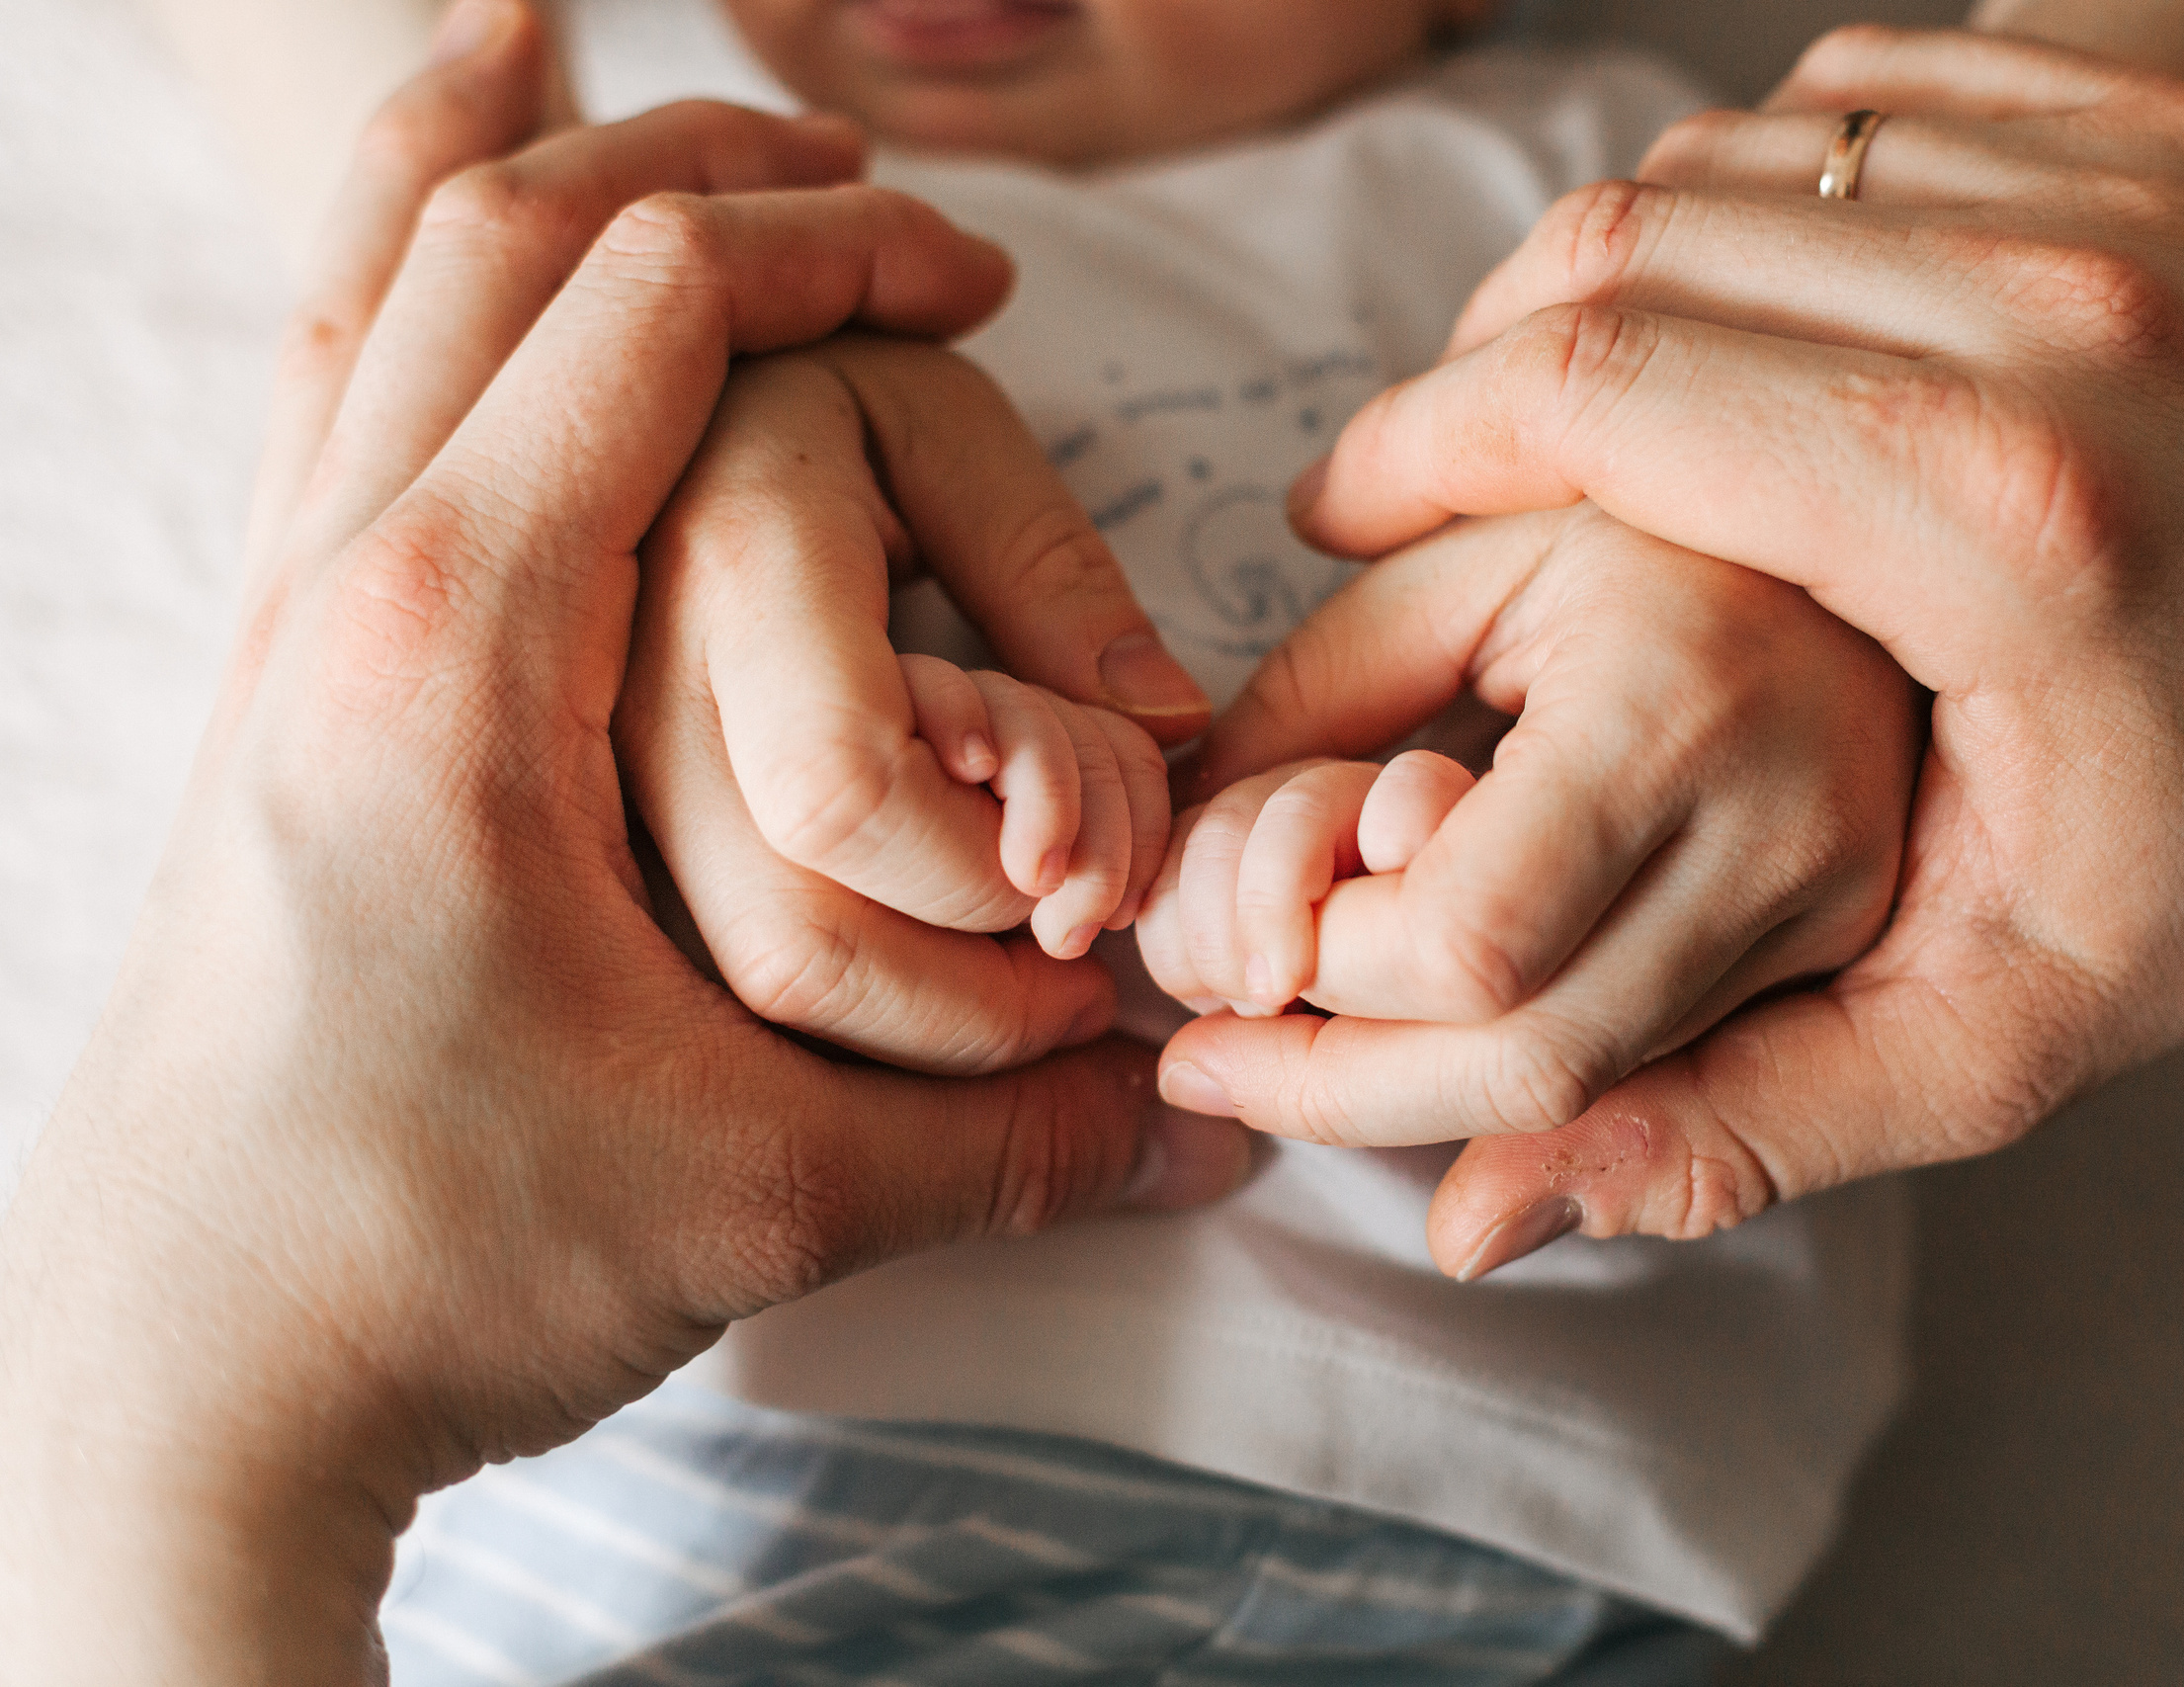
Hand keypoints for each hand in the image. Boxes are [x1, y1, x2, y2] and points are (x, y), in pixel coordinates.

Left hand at [0, 9, 1245, 1679]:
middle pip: (503, 233)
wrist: (169, 1375)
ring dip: (501, 161)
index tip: (979, 287)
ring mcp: (278, 628)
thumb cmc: (435, 1258)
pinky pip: (310, 392)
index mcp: (465, 651)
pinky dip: (373, 271)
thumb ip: (1014, 1138)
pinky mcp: (266, 691)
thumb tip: (1213, 1130)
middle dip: (698, 169)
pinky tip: (422, 260)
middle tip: (861, 189)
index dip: (841, 253)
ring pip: (366, 284)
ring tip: (556, 52)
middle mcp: (344, 591)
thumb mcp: (767, 1194)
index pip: (657, 310)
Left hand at [1153, 502, 1920, 1152]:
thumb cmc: (1641, 503)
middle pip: (1529, 1065)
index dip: (1319, 974)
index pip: (1468, 944)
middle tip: (1212, 1060)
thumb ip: (1314, 696)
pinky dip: (1518, 1077)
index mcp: (1671, 704)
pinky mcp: (1845, 947)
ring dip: (1415, 1103)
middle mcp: (1783, 832)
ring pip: (1594, 1099)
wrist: (1870, 496)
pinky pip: (1656, 1074)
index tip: (1220, 955)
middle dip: (1339, 1088)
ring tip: (1295, 1049)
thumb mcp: (1458, 555)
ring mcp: (1835, 907)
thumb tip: (1193, 858)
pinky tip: (1430, 1034)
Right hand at [1281, 28, 2183, 1270]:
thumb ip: (1729, 1126)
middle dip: (1483, 356)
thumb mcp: (1979, 1053)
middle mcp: (2080, 314)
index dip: (1419, 439)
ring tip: (1579, 413)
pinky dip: (1758, 187)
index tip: (1340, 509)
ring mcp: (2138, 198)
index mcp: (2013, 523)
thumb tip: (1478, 1215)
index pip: (1606, 388)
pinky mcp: (2168, 139)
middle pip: (1640, 239)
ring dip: (1611, 274)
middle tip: (1433, 469)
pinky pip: (1858, 96)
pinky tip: (1747, 317)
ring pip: (1734, 154)